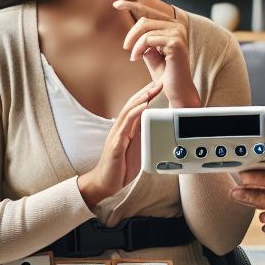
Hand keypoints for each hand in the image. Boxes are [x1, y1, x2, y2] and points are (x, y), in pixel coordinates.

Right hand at [77, 80, 163, 207]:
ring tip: (151, 90)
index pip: (136, 108)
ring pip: (128, 112)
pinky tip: (143, 108)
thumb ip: (143, 136)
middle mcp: (120, 129)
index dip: (146, 96)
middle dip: (146, 92)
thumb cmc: (120, 167)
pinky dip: (135, 115)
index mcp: (126, 129)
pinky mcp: (116, 144)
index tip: (158, 86)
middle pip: (132, 105)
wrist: (105, 183)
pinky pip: (126, 126)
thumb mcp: (136, 148)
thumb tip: (155, 126)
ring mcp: (117, 135)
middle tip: (158, 82)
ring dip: (141, 99)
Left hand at [113, 0, 200, 108]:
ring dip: (135, 44)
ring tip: (133, 56)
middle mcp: (178, 26)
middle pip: (145, 19)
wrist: (177, 91)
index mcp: (173, 26)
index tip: (116, 4)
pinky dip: (139, 49)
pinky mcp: (175, 42)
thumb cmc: (164, 74)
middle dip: (131, 34)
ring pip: (145, 28)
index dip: (132, 5)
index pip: (150, 11)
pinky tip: (137, 58)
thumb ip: (144, 39)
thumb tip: (132, 25)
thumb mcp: (151, 52)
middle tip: (126, 48)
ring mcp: (178, 33)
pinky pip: (148, 39)